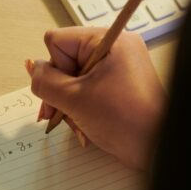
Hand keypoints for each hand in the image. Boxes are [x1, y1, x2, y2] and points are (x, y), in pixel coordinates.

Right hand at [27, 27, 165, 169]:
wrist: (158, 149)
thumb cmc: (128, 122)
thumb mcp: (75, 100)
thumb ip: (46, 81)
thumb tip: (32, 68)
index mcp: (109, 40)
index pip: (58, 41)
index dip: (55, 69)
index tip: (64, 92)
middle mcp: (116, 48)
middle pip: (66, 60)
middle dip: (60, 90)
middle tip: (59, 114)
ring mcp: (119, 67)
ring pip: (75, 78)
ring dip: (69, 103)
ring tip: (79, 123)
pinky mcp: (121, 85)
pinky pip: (90, 89)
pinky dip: (83, 107)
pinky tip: (86, 125)